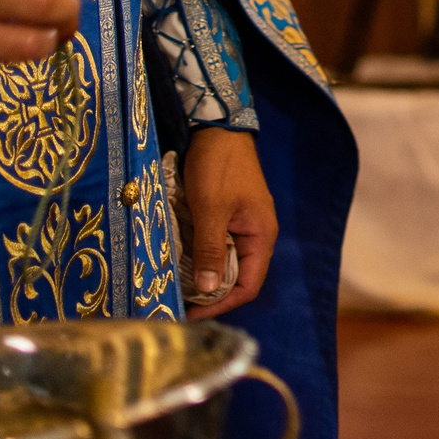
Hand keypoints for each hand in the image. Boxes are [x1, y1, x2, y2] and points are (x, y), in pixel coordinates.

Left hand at [182, 128, 275, 317]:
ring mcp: (242, 225)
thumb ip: (211, 250)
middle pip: (237, 277)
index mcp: (261, 236)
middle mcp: (256, 235)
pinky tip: (180, 260)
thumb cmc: (218, 167)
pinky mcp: (227, 215)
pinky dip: (199, 255)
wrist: (217, 126)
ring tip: (177, 285)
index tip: (192, 312)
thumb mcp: (211, 209)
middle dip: (210, 292)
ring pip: (224, 261)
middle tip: (179, 301)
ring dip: (203, 274)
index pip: (248, 285)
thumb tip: (208, 291)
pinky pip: (216, 245)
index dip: (222, 303)